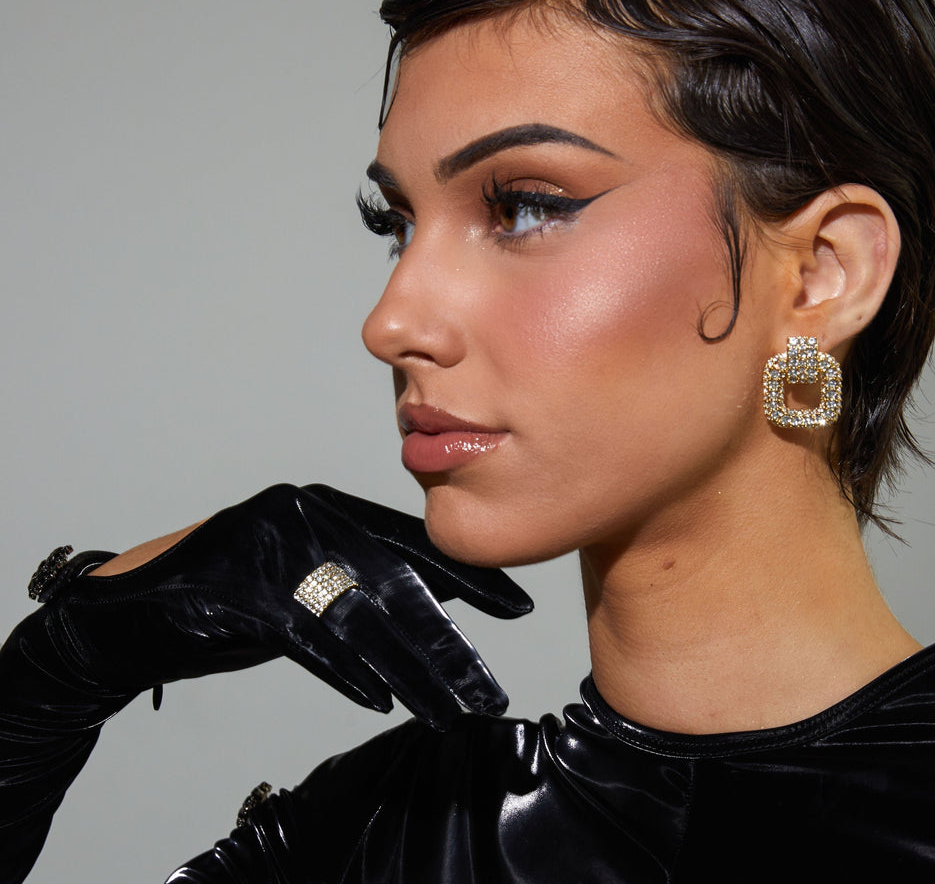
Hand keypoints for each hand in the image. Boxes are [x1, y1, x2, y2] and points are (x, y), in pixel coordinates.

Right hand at [50, 483, 532, 728]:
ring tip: (453, 709)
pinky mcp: (243, 590)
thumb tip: (433, 603)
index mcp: (330, 507)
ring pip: (361, 619)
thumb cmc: (229, 591)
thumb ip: (358, 576)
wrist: (136, 603)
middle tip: (490, 685)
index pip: (413, 541)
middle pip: (396, 585)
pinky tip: (381, 697)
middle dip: (447, 642)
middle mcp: (310, 517)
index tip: (516, 606)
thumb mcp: (302, 573)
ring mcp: (276, 549)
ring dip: (410, 671)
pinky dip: (346, 670)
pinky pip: (309, 636)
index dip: (467, 576)